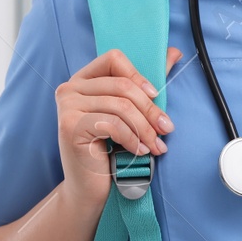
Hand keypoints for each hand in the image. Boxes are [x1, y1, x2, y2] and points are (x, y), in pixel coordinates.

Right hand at [56, 47, 181, 202]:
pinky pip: (112, 124)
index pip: (114, 59)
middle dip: (150, 110)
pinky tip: (139, 151)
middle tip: (167, 130)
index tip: (155, 95)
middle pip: (122, 86)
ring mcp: (67, 106)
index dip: (138, 75)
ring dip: (145, 129)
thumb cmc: (110, 150)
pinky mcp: (69, 126)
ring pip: (120, 107)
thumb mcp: (129, 113)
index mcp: (83, 79)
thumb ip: (146, 83)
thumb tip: (174, 52)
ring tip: (156, 145)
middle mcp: (70, 88)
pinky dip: (132, 139)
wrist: (89, 188)